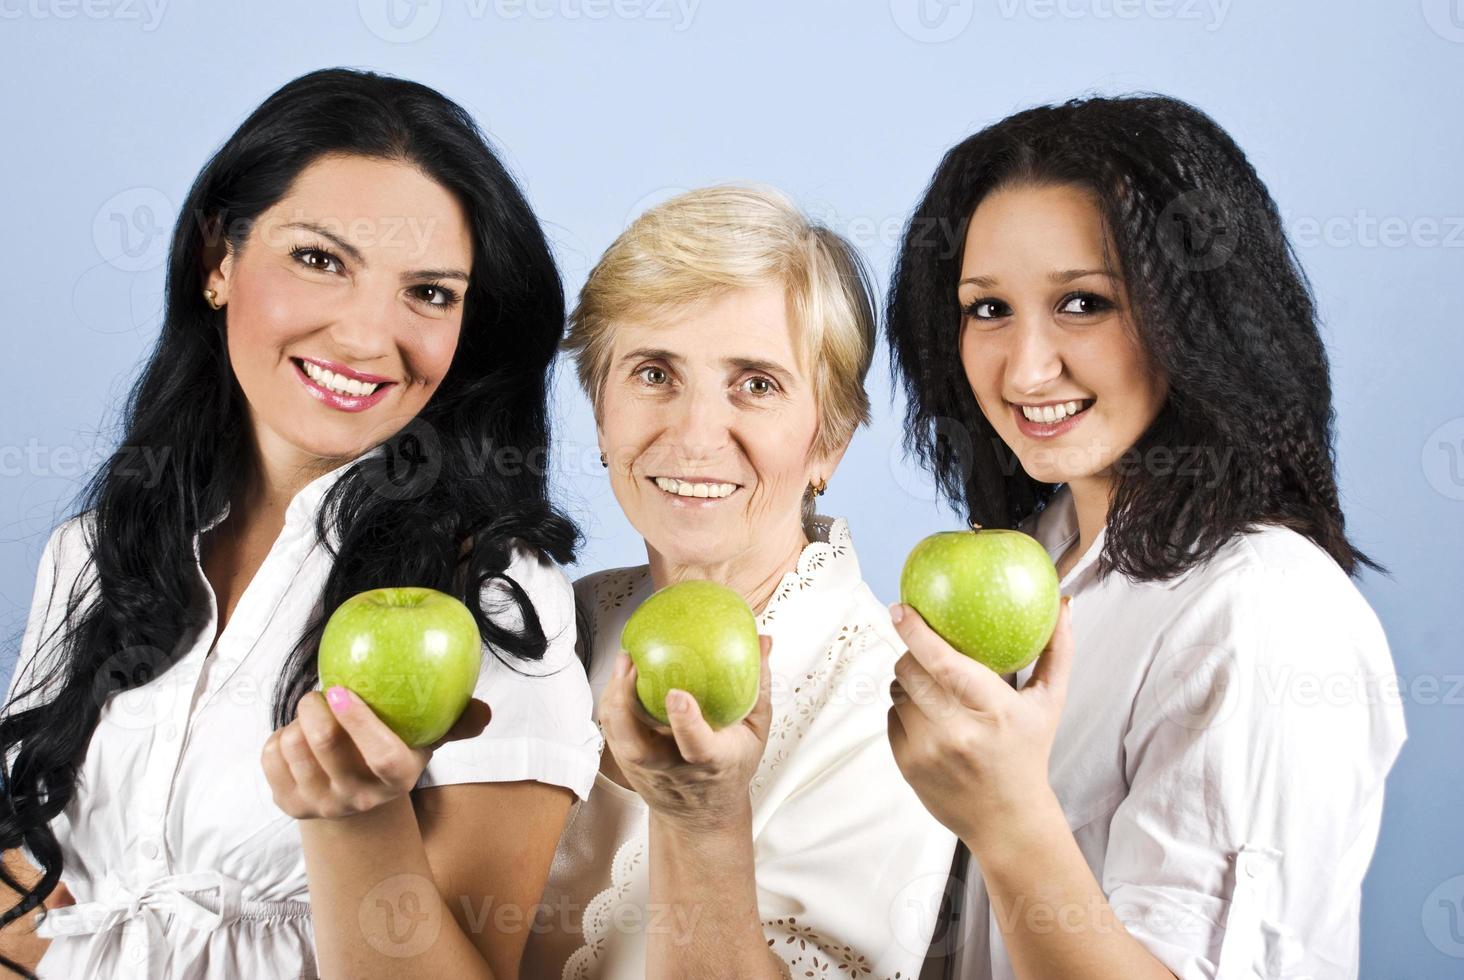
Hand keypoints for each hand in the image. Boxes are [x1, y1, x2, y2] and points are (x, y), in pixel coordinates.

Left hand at [261, 687, 491, 819]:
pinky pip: (271, 757)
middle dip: (314, 707)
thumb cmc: (395, 752)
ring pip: (293, 748)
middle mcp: (359, 798)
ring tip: (313, 715)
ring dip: (296, 720)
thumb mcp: (427, 739)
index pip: (380, 756)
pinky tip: (297, 735)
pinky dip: (279, 735)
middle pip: (325, 745)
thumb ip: (456, 722)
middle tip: (320, 692)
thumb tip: (484, 711)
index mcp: (397, 779)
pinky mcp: (289, 805)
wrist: (356, 801)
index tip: (341, 689)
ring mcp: (322, 805)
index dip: (359, 722)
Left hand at [597, 636, 773, 834]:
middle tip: (632, 662)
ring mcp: (645, 769)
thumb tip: (763, 643)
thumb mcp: (756, 733)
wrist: (701, 815)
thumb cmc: (730, 769)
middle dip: (626, 705)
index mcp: (712, 763)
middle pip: (639, 747)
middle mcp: (673, 769)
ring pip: (618, 736)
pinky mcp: (627, 764)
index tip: (678, 695)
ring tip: (624, 660)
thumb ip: (759, 687)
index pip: (696, 747)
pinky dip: (612, 700)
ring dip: (614, 696)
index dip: (685, 723)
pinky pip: (612, 729)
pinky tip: (620, 675)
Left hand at [886, 596, 1073, 853]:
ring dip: (908, 682)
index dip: (917, 632)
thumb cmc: (1028, 752)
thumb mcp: (1050, 703)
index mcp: (994, 710)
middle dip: (911, 653)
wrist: (1007, 819)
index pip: (944, 663)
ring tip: (932, 687)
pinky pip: (891, 717)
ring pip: (897, 692)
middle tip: (923, 650)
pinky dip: (905, 709)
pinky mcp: (907, 765)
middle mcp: (957, 731)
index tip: (901, 609)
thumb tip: (1065, 604)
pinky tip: (928, 717)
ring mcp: (928, 750)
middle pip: (910, 672)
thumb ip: (1058, 651)